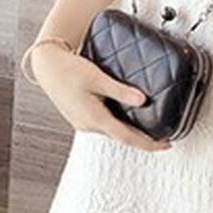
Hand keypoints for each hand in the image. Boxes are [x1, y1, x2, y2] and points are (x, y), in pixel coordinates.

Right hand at [31, 43, 171, 151]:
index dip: (149, 143)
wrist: (47, 67)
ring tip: (149, 128)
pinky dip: (119, 125)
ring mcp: (83, 123)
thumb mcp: (98, 78)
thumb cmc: (69, 70)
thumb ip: (121, 91)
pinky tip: (128, 118)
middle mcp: (89, 125)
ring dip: (131, 133)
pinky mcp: (81, 117)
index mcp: (94, 118)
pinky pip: (105, 126)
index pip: (128, 137)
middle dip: (143, 140)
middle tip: (163, 138)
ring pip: (113, 132)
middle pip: (122, 137)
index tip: (166, 144)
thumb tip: (142, 100)